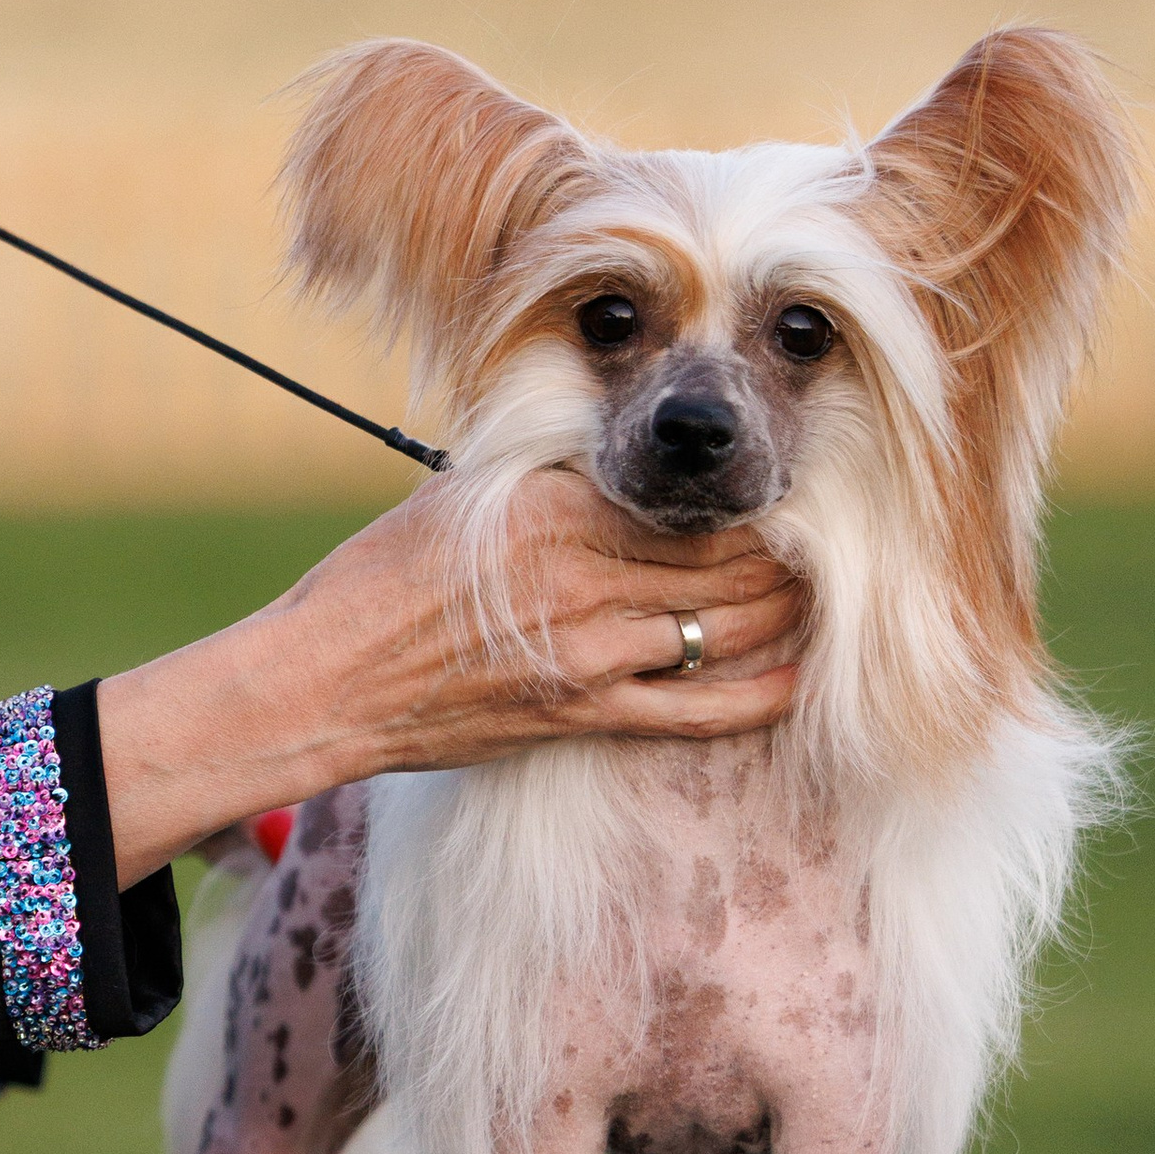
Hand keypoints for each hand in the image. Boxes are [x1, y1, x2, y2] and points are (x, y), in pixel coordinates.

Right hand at [95, 467, 802, 885]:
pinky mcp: (585, 716)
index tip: (783, 482)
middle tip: (825, 536)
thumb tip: (606, 437)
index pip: (687, 504)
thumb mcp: (461, 490)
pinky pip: (699, 711)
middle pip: (727, 564)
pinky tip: (800, 675)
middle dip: (787, 552)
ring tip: (822, 591)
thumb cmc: (380, 577)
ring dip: (786, 611)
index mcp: (556, 512)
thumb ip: (542, 466)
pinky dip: (761, 693)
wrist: (328, 679)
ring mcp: (591, 657)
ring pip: (727, 629)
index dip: (750, 498)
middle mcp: (585, 582)